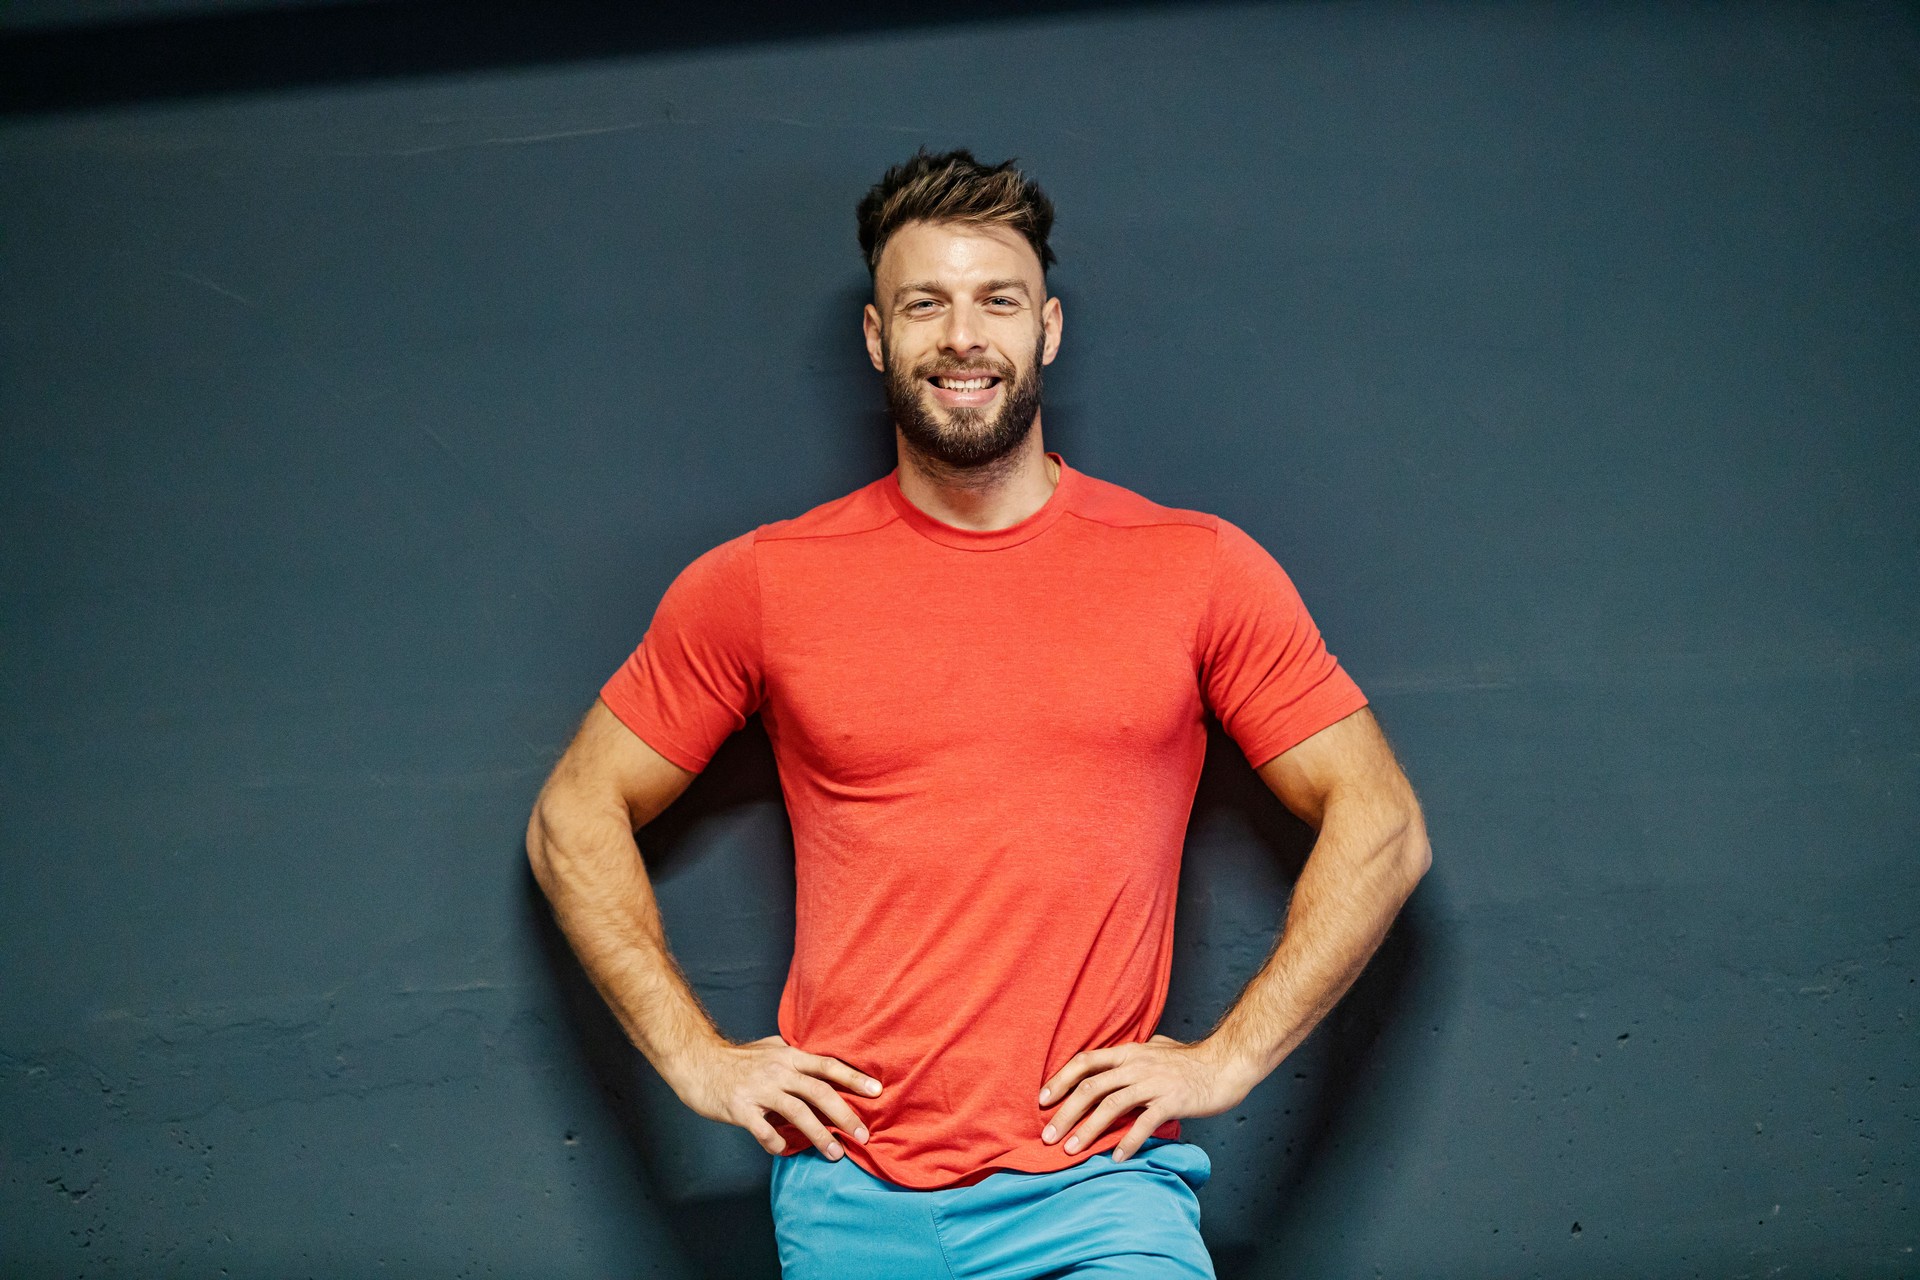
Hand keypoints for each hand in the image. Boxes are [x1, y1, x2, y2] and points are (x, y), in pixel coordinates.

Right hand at [677, 1034, 881, 1159]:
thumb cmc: (736, 1058)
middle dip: (845, 1115)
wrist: (697, 1060)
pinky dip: (776, 1143)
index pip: (828, 1066)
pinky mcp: (740, 1107)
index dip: (854, 1078)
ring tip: (835, 1154)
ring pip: (797, 1113)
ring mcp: (759, 1089)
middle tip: (863, 1135)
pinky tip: (783, 1150)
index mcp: (788, 1057)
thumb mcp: (770, 1048)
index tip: (877, 1091)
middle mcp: (778, 1071)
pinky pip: (764, 1130)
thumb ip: (795, 1057)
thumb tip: (821, 1064)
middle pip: (819, 1092)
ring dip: (819, 1135)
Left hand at [1038, 1034, 1253, 1160]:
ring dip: (1088, 1129)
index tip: (1042, 1100)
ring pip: (1111, 1105)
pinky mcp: (1172, 1100)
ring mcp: (1153, 1082)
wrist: (1226, 1064)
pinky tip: (1117, 1157)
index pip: (1085, 1061)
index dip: (1060, 1079)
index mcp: (1128, 1053)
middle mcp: (1136, 1065)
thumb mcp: (1157, 1048)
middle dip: (1065, 1113)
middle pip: (1091, 1087)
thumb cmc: (1192, 1060)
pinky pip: (1144, 1122)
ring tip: (1072, 1150)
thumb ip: (1135, 1053)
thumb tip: (1118, 1058)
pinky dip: (1128, 1140)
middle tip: (1048, 1136)